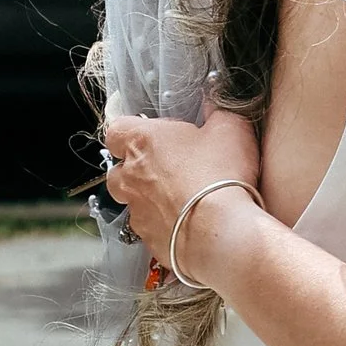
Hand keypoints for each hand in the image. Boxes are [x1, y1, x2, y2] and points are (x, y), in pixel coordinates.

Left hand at [101, 103, 263, 273]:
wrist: (220, 232)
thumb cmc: (219, 176)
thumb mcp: (230, 128)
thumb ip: (218, 112)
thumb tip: (216, 106)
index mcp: (142, 142)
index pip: (115, 130)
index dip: (129, 131)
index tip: (145, 132)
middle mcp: (131, 176)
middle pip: (118, 169)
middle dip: (137, 168)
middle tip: (167, 168)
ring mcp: (137, 211)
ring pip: (132, 201)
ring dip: (149, 198)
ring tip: (180, 198)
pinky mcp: (149, 238)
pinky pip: (150, 228)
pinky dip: (164, 224)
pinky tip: (188, 223)